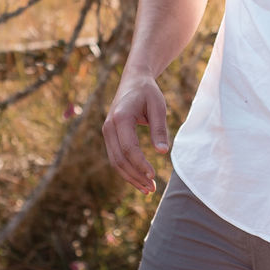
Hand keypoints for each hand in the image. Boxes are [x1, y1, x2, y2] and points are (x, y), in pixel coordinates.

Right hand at [102, 72, 171, 194]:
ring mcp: (107, 132)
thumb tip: (162, 151)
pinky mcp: (110, 136)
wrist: (133, 80)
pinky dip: (127, 170)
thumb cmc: (148, 92)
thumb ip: (159, 128)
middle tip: (152, 189)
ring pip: (115, 162)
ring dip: (130, 177)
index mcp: (121, 117)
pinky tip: (140, 179)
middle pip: (119, 159)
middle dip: (135, 176)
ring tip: (148, 189)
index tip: (153, 175)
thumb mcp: (158, 106)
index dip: (140, 164)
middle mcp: (109, 126)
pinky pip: (116, 157)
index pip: (128, 147)